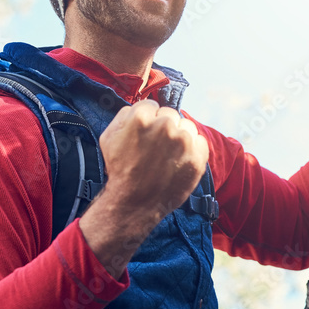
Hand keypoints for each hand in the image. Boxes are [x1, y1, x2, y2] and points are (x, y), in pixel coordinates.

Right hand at [79, 100, 208, 275]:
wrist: (134, 203)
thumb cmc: (120, 170)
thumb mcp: (109, 136)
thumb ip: (125, 114)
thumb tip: (144, 106)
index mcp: (141, 117)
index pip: (152, 105)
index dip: (147, 120)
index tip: (145, 134)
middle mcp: (165, 126)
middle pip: (170, 114)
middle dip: (164, 127)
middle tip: (156, 147)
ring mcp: (183, 142)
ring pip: (187, 126)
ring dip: (180, 136)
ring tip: (167, 155)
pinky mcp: (197, 157)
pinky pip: (200, 141)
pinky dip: (193, 149)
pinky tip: (179, 161)